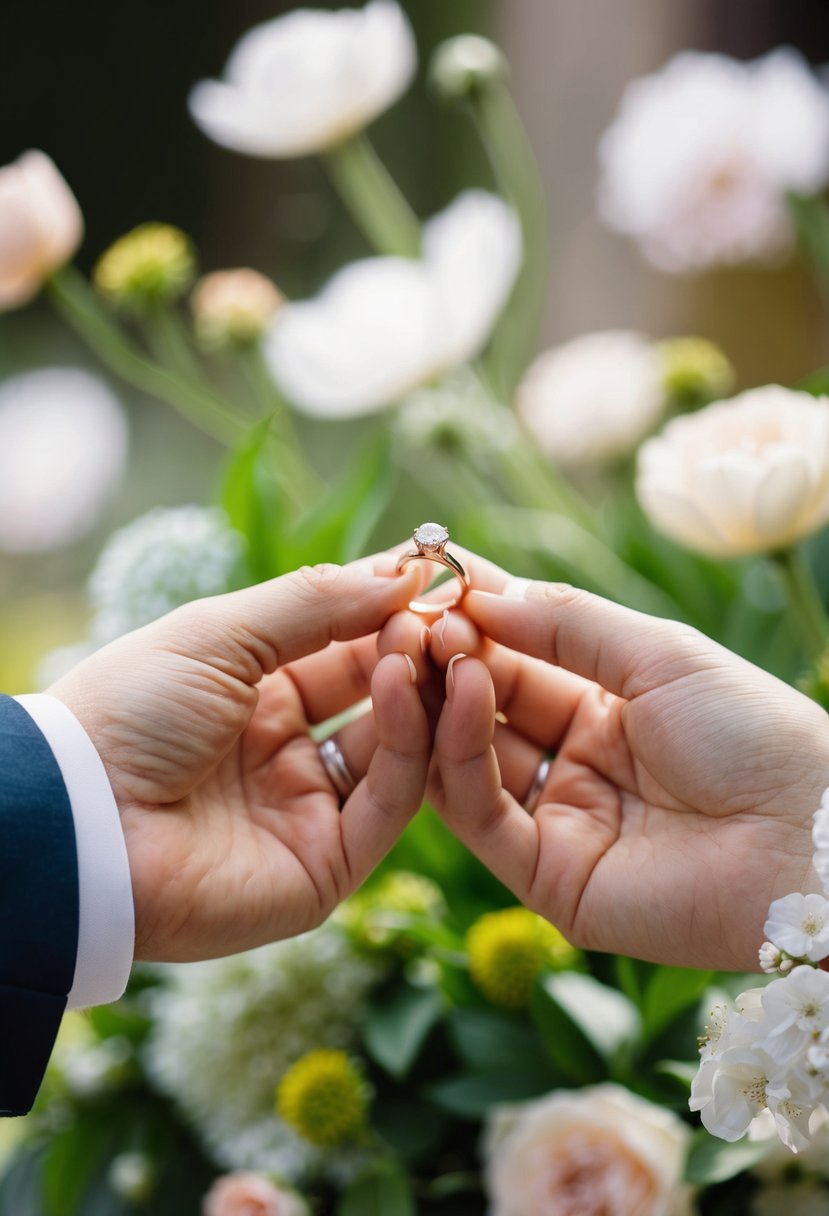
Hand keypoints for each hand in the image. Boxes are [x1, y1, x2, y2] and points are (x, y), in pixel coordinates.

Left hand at [49, 556, 430, 962]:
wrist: (78, 817)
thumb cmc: (130, 712)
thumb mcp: (219, 633)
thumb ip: (314, 602)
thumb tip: (402, 575)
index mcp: (256, 696)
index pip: (346, 647)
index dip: (388, 611)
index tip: (435, 571)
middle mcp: (288, 753)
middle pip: (380, 697)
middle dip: (414, 650)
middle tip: (447, 608)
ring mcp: (310, 811)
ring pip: (399, 749)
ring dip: (417, 690)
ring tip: (427, 638)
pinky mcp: (328, 866)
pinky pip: (388, 801)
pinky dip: (407, 741)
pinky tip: (397, 681)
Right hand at [427, 561, 828, 970]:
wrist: (811, 836)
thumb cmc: (755, 733)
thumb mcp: (658, 654)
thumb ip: (565, 623)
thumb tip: (478, 591)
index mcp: (605, 712)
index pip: (516, 661)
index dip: (473, 620)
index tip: (427, 575)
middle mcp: (574, 767)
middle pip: (483, 709)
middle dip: (443, 657)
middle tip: (407, 609)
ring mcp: (558, 824)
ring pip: (466, 761)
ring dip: (440, 698)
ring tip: (424, 640)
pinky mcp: (548, 880)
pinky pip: (481, 814)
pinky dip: (460, 751)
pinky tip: (464, 688)